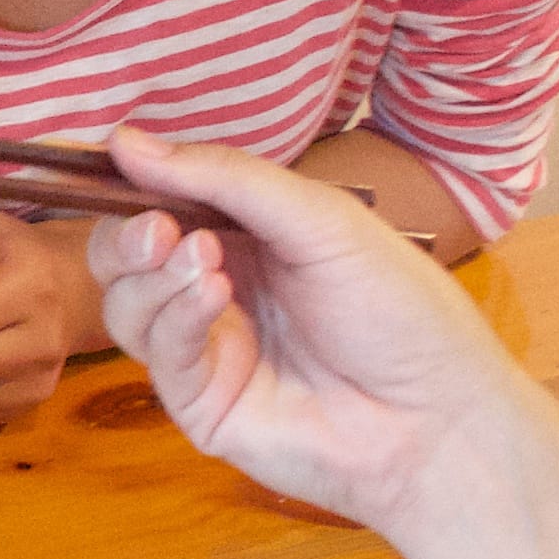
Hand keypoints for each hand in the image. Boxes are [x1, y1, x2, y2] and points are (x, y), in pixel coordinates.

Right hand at [88, 129, 556, 539]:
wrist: (438, 418)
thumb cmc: (400, 310)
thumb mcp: (321, 219)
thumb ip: (227, 178)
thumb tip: (125, 140)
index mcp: (250, 237)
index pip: (165, 201)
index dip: (138, 183)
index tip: (120, 158)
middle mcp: (220, 288)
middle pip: (127, 259)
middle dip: (127, 237)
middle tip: (156, 229)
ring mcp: (208, 349)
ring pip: (127, 306)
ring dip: (153, 277)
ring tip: (202, 261)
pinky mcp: (202, 404)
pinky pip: (159, 355)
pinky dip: (175, 317)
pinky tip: (214, 298)